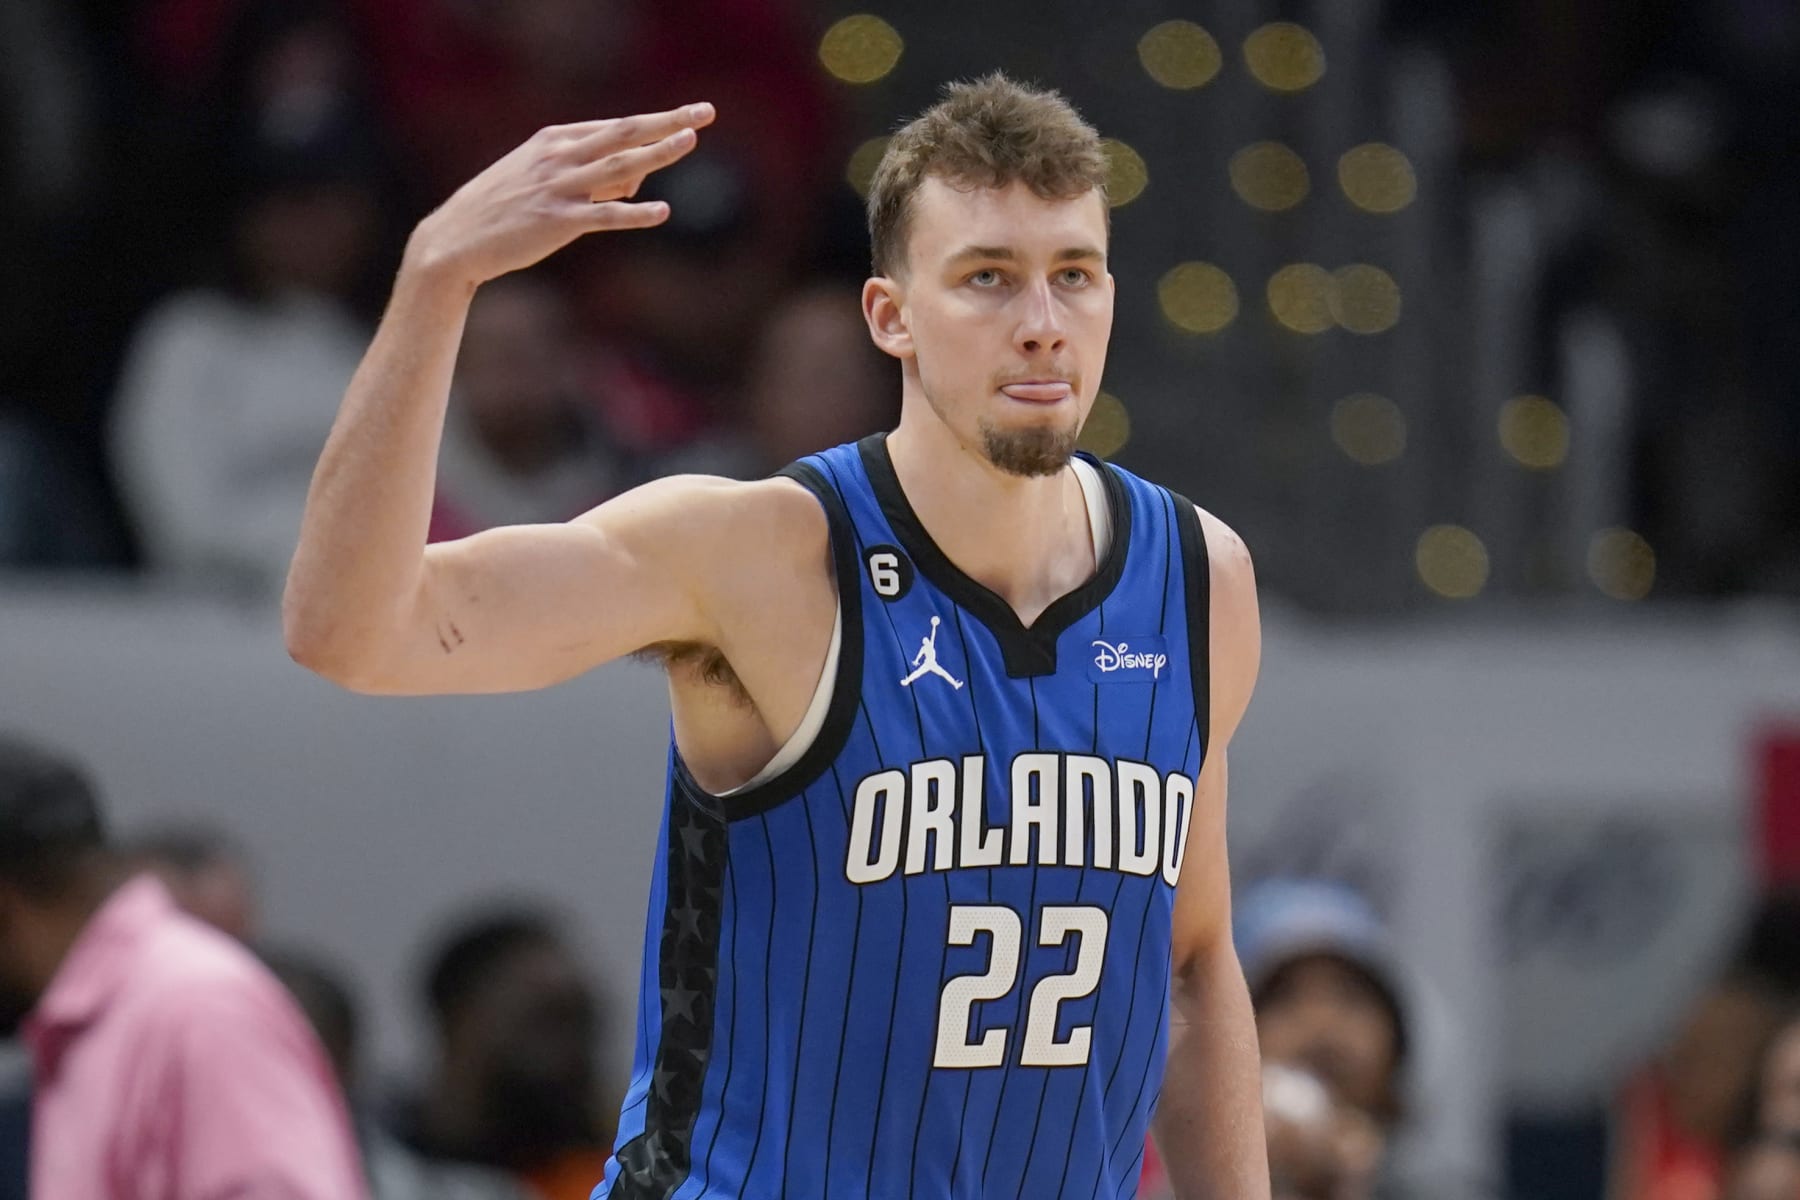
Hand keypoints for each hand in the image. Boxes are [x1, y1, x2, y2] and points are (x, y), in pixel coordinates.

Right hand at [405, 102, 715, 288]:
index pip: (614, 128)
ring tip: (689, 143)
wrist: (457, 238)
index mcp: (554, 140)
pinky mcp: (558, 221)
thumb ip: (587, 175)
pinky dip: (635, 214)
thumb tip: (634, 183)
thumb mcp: (540, 177)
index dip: (653, 126)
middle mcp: (560, 156)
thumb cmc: (503, 208)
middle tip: (704, 113)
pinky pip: (605, 216)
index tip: (686, 119)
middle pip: (624, 132)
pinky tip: (661, 213)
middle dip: (667, 121)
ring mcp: (559, 187)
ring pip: (620, 167)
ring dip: (657, 154)